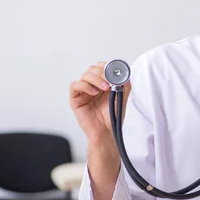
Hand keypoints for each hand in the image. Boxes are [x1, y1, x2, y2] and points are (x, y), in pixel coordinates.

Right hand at [70, 62, 131, 199]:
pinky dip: (85, 86)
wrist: (107, 132)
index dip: (107, 66)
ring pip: (84, 75)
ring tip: (104, 88)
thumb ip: (124, 84)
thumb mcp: (123, 97)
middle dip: (102, 72)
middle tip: (110, 81)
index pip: (101, 67)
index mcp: (103, 82)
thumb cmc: (113, 116)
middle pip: (92, 68)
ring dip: (95, 78)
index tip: (114, 71)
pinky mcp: (75, 99)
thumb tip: (124, 73)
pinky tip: (94, 92)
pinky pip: (75, 85)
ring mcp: (83, 91)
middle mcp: (92, 85)